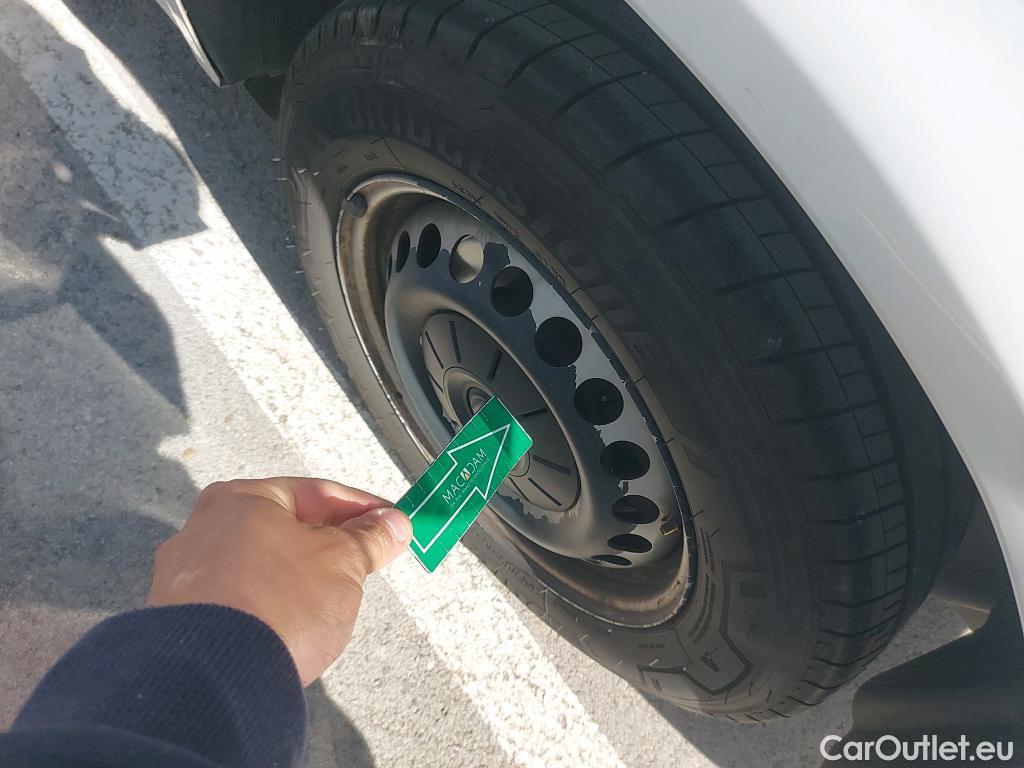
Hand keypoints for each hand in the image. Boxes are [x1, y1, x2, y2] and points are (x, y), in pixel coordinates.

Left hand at [147, 477, 411, 685]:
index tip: (388, 522)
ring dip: (297, 576)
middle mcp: (203, 528)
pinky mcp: (182, 620)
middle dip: (328, 543)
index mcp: (240, 498)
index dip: (361, 508)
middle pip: (283, 527)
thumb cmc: (276, 604)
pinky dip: (268, 605)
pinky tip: (291, 624)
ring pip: (259, 565)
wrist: (220, 678)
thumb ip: (369, 538)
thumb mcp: (342, 561)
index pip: (315, 493)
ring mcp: (185, 576)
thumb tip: (391, 525)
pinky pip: (238, 600)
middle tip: (365, 558)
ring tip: (329, 600)